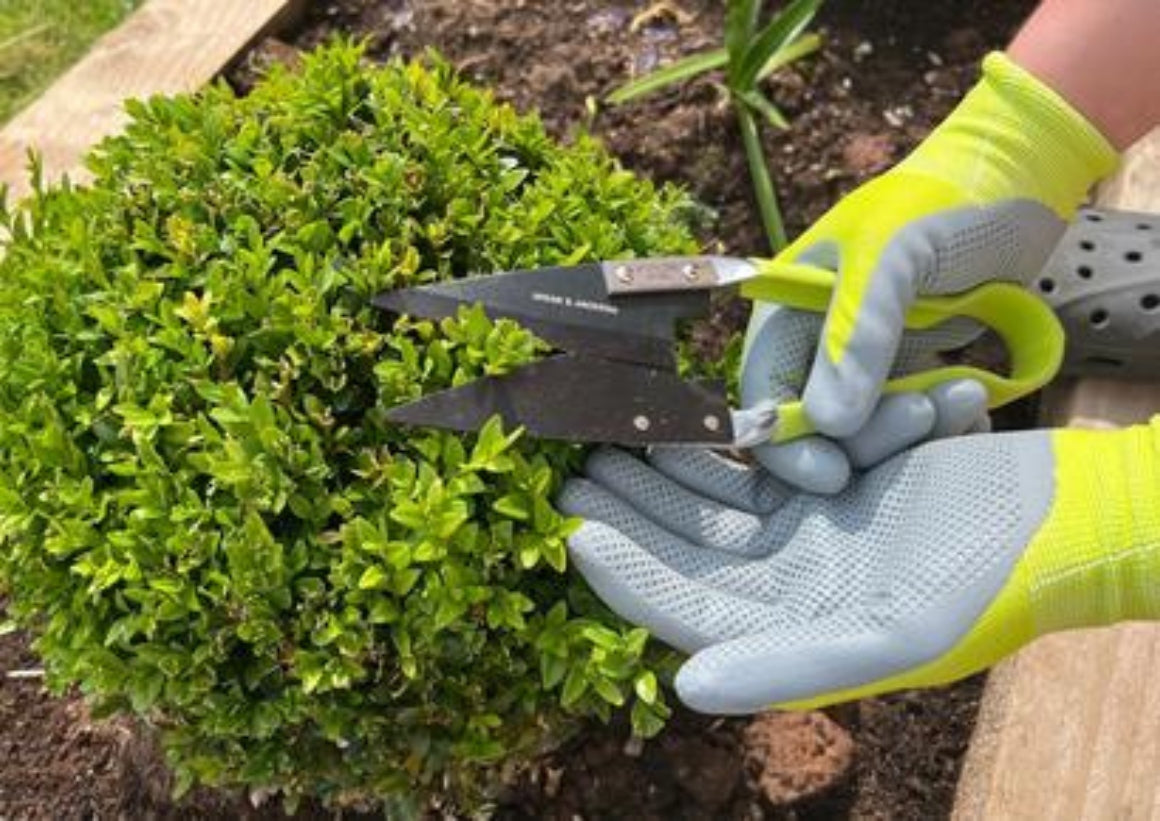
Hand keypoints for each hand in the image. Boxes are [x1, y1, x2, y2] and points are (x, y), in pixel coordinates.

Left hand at [558, 419, 1159, 713]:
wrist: (1064, 517)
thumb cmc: (989, 583)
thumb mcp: (891, 632)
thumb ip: (786, 666)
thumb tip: (684, 687)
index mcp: (799, 633)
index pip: (691, 612)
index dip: (630, 576)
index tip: (573, 534)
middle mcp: (793, 587)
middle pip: (689, 553)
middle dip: (631, 516)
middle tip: (569, 477)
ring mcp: (808, 533)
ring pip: (712, 506)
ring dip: (661, 475)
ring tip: (606, 441)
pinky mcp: (829, 486)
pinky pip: (752, 470)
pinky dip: (713, 448)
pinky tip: (674, 423)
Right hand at [751, 52, 1116, 445]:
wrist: (1015, 182)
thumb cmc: (940, 201)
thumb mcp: (891, 256)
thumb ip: (856, 336)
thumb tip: (829, 425)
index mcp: (786, 313)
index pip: (764, 398)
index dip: (789, 446)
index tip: (835, 475)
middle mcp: (818, 345)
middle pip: (821, 430)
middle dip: (874, 435)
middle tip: (930, 409)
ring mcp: (868, 363)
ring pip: (873, 435)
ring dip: (921, 430)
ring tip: (973, 394)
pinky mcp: (912, 372)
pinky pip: (917, 428)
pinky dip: (946, 432)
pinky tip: (977, 408)